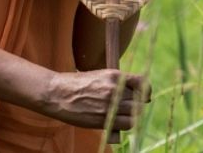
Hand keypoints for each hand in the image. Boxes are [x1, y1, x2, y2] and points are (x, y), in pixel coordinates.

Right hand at [34, 68, 149, 130]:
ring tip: (119, 115)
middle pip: (140, 103)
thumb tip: (137, 94)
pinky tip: (114, 124)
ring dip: (129, 117)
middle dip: (136, 105)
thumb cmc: (77, 83)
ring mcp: (109, 107)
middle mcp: (115, 91)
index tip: (144, 95)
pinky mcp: (103, 121)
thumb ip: (117, 83)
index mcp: (115, 76)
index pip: (143, 84)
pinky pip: (123, 128)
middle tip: (127, 107)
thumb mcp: (99, 75)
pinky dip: (121, 127)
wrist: (56, 93)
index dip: (145, 92)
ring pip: (134, 117)